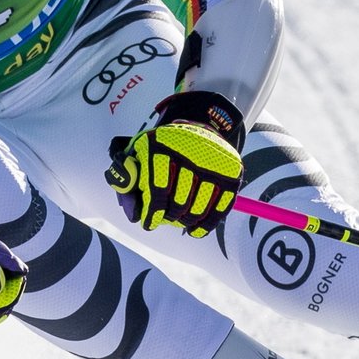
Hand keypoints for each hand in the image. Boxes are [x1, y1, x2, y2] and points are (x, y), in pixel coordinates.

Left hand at [105, 90, 245, 236]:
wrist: (197, 129)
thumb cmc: (161, 150)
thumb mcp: (138, 153)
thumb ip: (126, 178)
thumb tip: (133, 211)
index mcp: (161, 144)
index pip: (158, 188)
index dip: (153, 212)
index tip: (150, 224)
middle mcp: (190, 150)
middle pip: (180, 201)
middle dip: (170, 217)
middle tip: (167, 219)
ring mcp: (213, 162)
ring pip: (199, 208)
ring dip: (187, 222)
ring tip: (180, 221)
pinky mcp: (231, 173)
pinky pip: (219, 209)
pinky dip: (206, 225)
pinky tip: (195, 229)